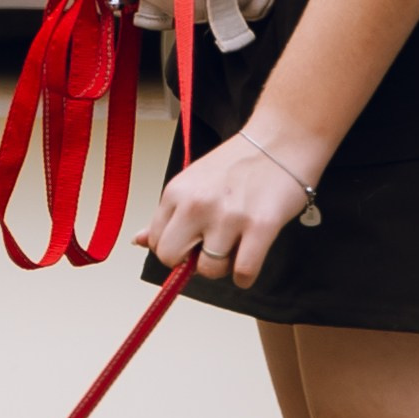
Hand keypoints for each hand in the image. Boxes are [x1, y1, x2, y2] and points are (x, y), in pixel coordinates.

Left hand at [144, 118, 321, 289]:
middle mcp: (196, 205)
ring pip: (210, 270)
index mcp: (176, 192)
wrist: (280, 142)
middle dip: (190, 262)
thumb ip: (167, 215)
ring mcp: (228, 217)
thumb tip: (138, 241)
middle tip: (211, 249)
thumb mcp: (192, 182)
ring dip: (224, 267)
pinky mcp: (260, 226)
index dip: (175, 249)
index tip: (193, 243)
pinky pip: (243, 272)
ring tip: (236, 245)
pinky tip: (251, 256)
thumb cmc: (237, 163)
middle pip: (171, 259)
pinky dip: (246, 276)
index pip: (156, 243)